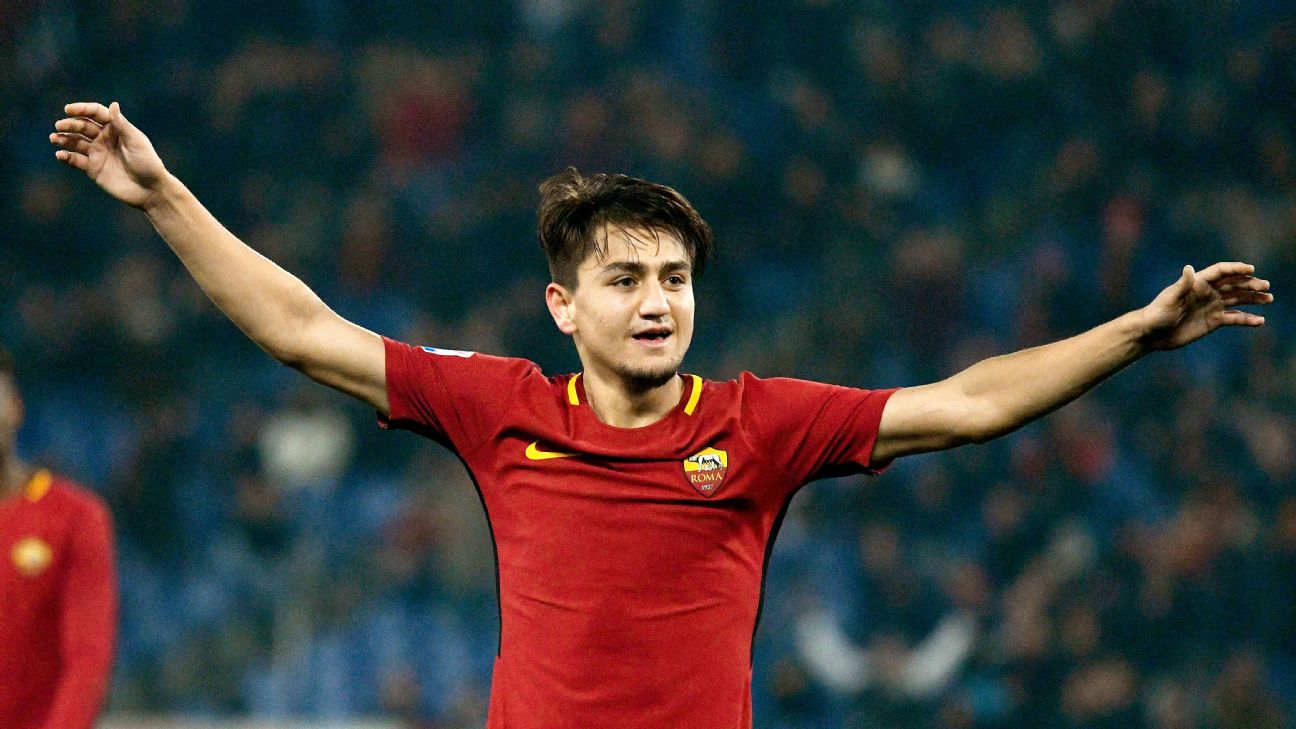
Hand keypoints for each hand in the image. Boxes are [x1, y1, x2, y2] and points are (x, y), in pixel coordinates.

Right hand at [50, 101, 168, 209]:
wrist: (150, 190)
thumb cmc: (148, 164)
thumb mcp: (136, 142)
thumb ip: (122, 125)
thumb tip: (113, 104)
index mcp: (116, 129)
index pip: (96, 113)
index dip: (82, 109)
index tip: (68, 109)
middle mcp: (104, 139)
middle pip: (83, 126)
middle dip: (70, 124)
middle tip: (59, 125)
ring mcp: (98, 153)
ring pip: (75, 142)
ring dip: (63, 139)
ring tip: (54, 139)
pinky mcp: (93, 168)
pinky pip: (75, 160)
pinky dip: (66, 156)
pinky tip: (61, 155)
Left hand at [1138, 262, 1272, 350]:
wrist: (1152, 334)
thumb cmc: (1157, 313)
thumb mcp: (1169, 299)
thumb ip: (1182, 285)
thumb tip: (1190, 268)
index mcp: (1198, 283)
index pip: (1221, 272)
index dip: (1236, 269)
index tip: (1251, 270)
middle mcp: (1208, 292)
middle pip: (1234, 284)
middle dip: (1250, 284)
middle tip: (1265, 287)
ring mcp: (1212, 306)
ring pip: (1238, 299)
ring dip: (1254, 298)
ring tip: (1268, 299)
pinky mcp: (1213, 321)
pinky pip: (1234, 318)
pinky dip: (1247, 319)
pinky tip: (1259, 321)